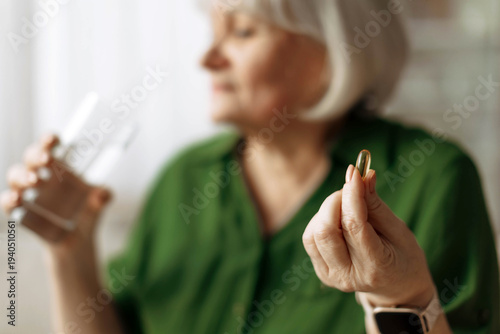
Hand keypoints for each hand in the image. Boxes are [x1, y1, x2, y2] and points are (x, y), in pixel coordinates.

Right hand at [0, 133, 112, 255]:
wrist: (79, 240)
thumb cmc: (86, 211)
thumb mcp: (100, 202)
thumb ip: (104, 196)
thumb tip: (102, 194)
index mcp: (60, 167)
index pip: (50, 147)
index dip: (49, 140)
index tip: (54, 140)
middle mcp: (42, 176)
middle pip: (31, 157)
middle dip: (36, 155)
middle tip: (47, 159)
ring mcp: (29, 193)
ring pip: (15, 175)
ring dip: (22, 175)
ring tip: (34, 180)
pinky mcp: (21, 211)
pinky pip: (7, 202)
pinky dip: (9, 199)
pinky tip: (17, 199)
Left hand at [302, 164, 435, 307]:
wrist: (397, 289)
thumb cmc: (402, 256)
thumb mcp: (399, 230)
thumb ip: (376, 204)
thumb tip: (362, 174)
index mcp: (375, 267)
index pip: (354, 225)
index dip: (352, 195)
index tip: (354, 172)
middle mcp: (348, 275)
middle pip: (326, 231)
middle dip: (335, 201)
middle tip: (352, 190)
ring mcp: (331, 276)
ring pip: (313, 233)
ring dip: (326, 211)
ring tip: (347, 207)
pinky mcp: (321, 272)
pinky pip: (310, 239)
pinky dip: (320, 221)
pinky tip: (337, 220)